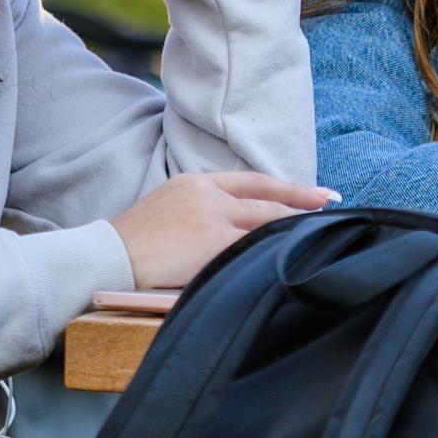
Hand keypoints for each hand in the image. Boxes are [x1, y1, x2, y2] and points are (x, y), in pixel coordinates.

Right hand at [112, 170, 336, 287]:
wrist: (106, 256)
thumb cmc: (130, 244)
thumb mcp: (165, 211)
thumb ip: (198, 212)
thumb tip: (227, 227)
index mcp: (195, 183)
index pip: (251, 181)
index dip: (285, 187)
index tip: (312, 192)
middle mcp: (207, 194)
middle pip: (266, 197)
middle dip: (302, 201)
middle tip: (331, 203)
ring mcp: (212, 217)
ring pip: (266, 220)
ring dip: (296, 225)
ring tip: (322, 230)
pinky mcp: (212, 242)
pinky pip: (255, 245)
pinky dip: (277, 248)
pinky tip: (295, 253)